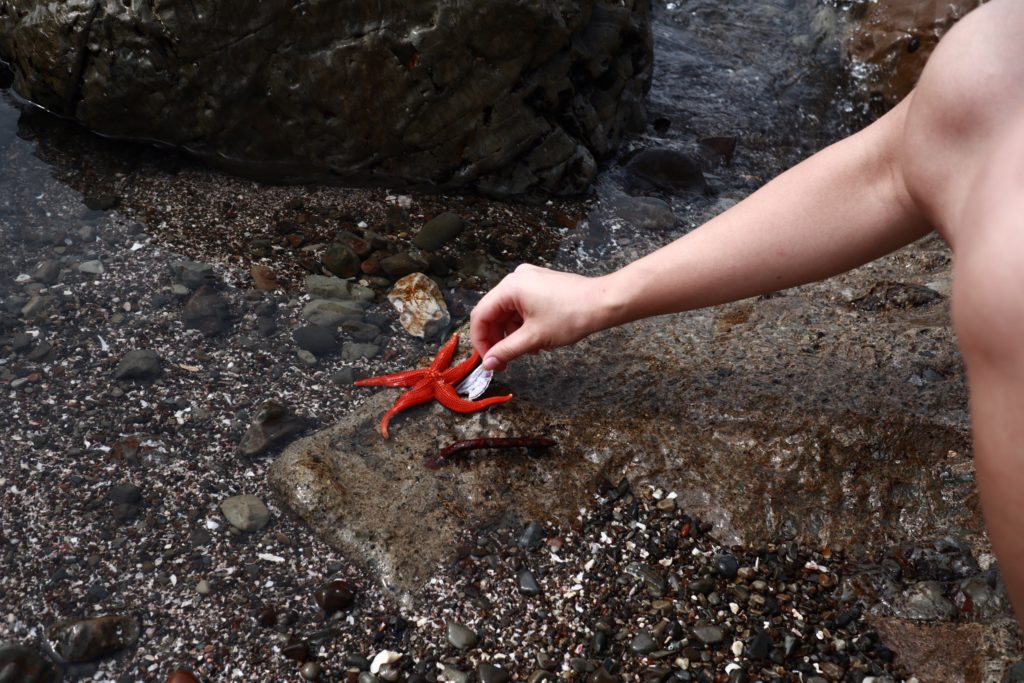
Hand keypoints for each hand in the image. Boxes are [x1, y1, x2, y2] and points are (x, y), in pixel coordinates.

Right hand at [470, 264, 611, 370]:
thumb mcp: (534, 338)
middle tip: (504, 362)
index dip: (481, 341)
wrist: (604, 303)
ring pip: (509, 312)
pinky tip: (538, 341)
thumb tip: (488, 363)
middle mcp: (516, 278)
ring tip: (529, 351)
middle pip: (494, 313)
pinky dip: (525, 325)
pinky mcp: (541, 285)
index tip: (488, 361)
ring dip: (514, 334)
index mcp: (510, 286)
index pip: (481, 315)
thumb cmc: (572, 316)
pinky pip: (523, 307)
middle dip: (499, 339)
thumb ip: (507, 350)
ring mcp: (530, 280)